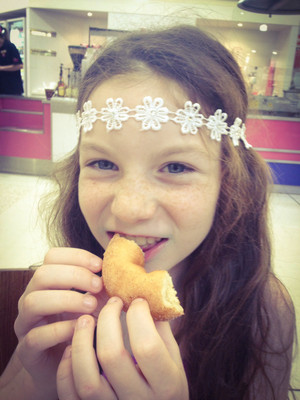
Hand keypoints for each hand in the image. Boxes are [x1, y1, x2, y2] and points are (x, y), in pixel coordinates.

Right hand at [13, 247, 106, 396]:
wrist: (71, 367)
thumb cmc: (84, 328)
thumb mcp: (94, 302)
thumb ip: (101, 285)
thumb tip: (120, 268)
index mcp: (47, 282)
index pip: (52, 256)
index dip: (76, 256)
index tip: (100, 265)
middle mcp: (32, 298)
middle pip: (42, 274)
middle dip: (74, 276)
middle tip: (98, 286)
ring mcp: (26, 323)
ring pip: (34, 301)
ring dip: (67, 300)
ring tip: (91, 306)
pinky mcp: (27, 350)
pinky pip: (37, 335)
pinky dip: (61, 330)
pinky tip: (81, 328)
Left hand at [57, 297, 188, 398]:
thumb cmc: (167, 387)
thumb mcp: (173, 360)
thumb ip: (160, 330)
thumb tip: (147, 292)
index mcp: (166, 385)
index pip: (147, 346)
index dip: (139, 317)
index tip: (137, 300)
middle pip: (112, 355)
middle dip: (108, 320)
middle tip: (112, 302)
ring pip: (87, 378)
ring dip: (82, 341)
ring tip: (85, 319)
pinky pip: (70, 394)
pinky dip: (67, 368)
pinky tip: (73, 347)